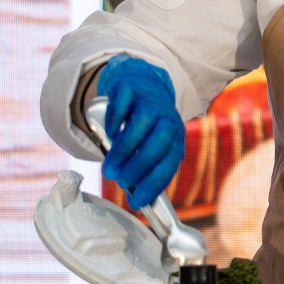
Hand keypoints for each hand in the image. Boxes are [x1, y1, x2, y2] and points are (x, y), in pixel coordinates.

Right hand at [94, 56, 185, 208]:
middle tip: (121, 182)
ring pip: (142, 124)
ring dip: (124, 150)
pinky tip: (108, 134)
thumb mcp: (151, 145)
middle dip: (139, 166)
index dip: (155, 182)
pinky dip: (115, 121)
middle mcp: (166, 117)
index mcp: (175, 135)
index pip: (171, 161)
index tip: (139, 201)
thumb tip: (139, 201)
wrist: (140, 83)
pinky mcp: (129, 88)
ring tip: (110, 169)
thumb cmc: (144, 125)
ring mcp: (149, 101)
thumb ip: (146, 168)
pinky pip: (123, 103)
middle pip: (160, 141)